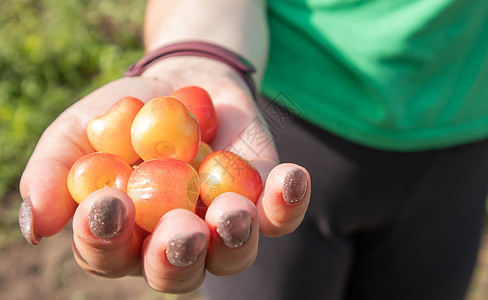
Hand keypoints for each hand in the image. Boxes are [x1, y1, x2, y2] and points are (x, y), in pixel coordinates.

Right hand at [18, 58, 310, 292]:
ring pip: (231, 254)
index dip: (104, 237)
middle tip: (179, 229)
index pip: (109, 253)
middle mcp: (175, 241)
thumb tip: (36, 224)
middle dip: (176, 255)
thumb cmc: (125, 113)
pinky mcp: (261, 202)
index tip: (106, 202)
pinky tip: (289, 177)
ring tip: (232, 211)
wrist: (183, 83)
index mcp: (126, 234)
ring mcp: (221, 225)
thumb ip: (54, 173)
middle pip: (176, 272)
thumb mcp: (80, 131)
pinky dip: (285, 201)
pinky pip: (278, 216)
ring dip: (233, 237)